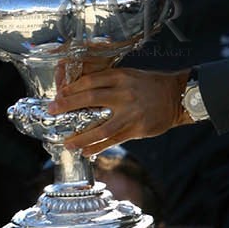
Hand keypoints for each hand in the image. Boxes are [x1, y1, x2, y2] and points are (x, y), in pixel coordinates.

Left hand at [49, 66, 188, 152]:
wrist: (176, 96)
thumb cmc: (149, 85)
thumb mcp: (129, 76)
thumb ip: (109, 83)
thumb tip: (82, 94)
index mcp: (120, 77)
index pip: (90, 82)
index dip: (72, 89)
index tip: (58, 96)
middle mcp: (124, 94)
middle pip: (90, 100)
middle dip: (68, 106)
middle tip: (52, 111)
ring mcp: (131, 113)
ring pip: (101, 127)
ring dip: (82, 137)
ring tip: (68, 143)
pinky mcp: (137, 129)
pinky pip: (114, 140)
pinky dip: (99, 147)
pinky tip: (87, 151)